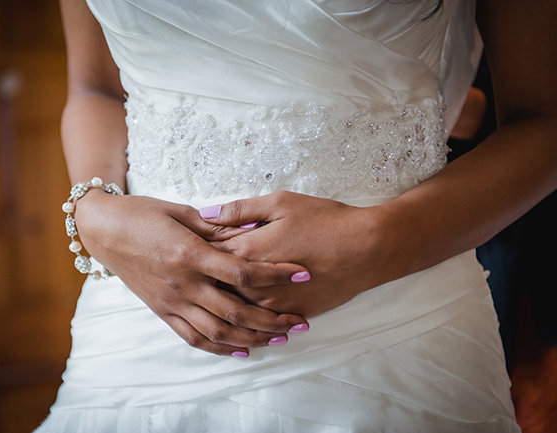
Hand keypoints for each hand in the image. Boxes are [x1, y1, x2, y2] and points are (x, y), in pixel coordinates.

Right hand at [74, 190, 310, 356]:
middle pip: (236, 310)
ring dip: (251, 338)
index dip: (276, 274)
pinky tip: (240, 350)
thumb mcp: (181, 212)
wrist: (104, 231)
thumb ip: (217, 226)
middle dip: (272, 320)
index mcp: (190, 254)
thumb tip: (253, 228)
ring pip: (217, 331)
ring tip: (278, 338)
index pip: (242, 271)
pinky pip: (193, 338)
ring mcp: (171, 302)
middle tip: (299, 321)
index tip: (302, 273)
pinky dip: (219, 348)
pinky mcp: (162, 311)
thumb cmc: (143, 214)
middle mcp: (182, 284)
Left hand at [202, 191, 406, 316]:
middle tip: (194, 274)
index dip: (197, 248)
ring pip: (236, 307)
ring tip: (214, 295)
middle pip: (216, 285)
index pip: (208, 254)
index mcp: (246, 251)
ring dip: (224, 301)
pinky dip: (251, 316)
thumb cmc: (325, 220)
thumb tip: (206, 212)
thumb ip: (240, 209)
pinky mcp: (290, 314)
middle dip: (205, 278)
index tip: (189, 245)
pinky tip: (247, 310)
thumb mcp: (281, 203)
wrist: (367, 249)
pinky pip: (262, 320)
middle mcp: (253, 283)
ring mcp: (272, 303)